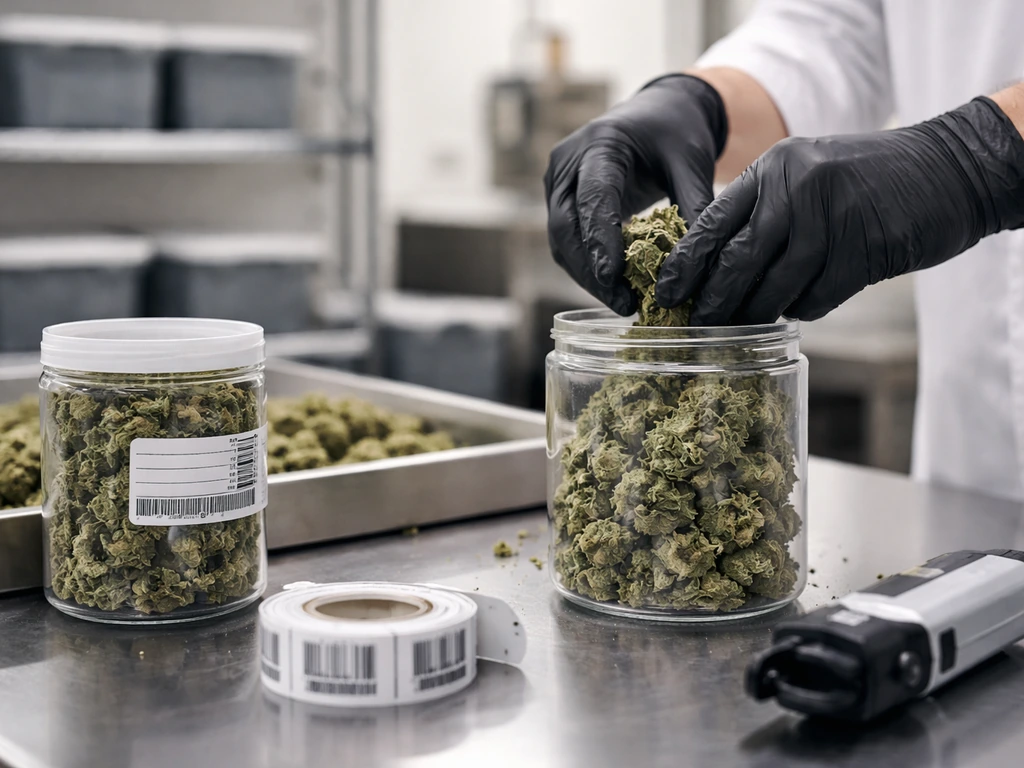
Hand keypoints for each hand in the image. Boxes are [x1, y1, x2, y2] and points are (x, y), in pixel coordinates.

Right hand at [544, 74, 726, 314]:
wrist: (660, 113)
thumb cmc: (676, 132)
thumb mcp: (692, 161)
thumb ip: (695, 205)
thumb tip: (700, 263)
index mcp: (600, 143)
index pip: (592, 197)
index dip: (599, 240)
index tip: (613, 277)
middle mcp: (568, 163)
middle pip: (565, 227)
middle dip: (591, 270)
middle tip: (622, 302)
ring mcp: (558, 184)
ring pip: (560, 241)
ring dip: (587, 276)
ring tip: (623, 303)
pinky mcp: (562, 203)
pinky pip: (567, 243)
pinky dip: (587, 269)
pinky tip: (615, 289)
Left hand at [656, 97, 1023, 324]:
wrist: (948, 168)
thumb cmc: (868, 177)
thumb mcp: (807, 174)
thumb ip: (765, 211)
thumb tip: (717, 267)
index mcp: (774, 169)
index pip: (712, 223)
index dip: (686, 265)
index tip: (665, 294)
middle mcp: (795, 190)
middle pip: (737, 262)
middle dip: (713, 301)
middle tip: (700, 327)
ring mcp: (829, 220)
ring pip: (774, 288)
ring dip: (756, 315)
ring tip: (742, 330)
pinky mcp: (860, 252)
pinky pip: (815, 299)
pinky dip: (803, 310)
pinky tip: (800, 309)